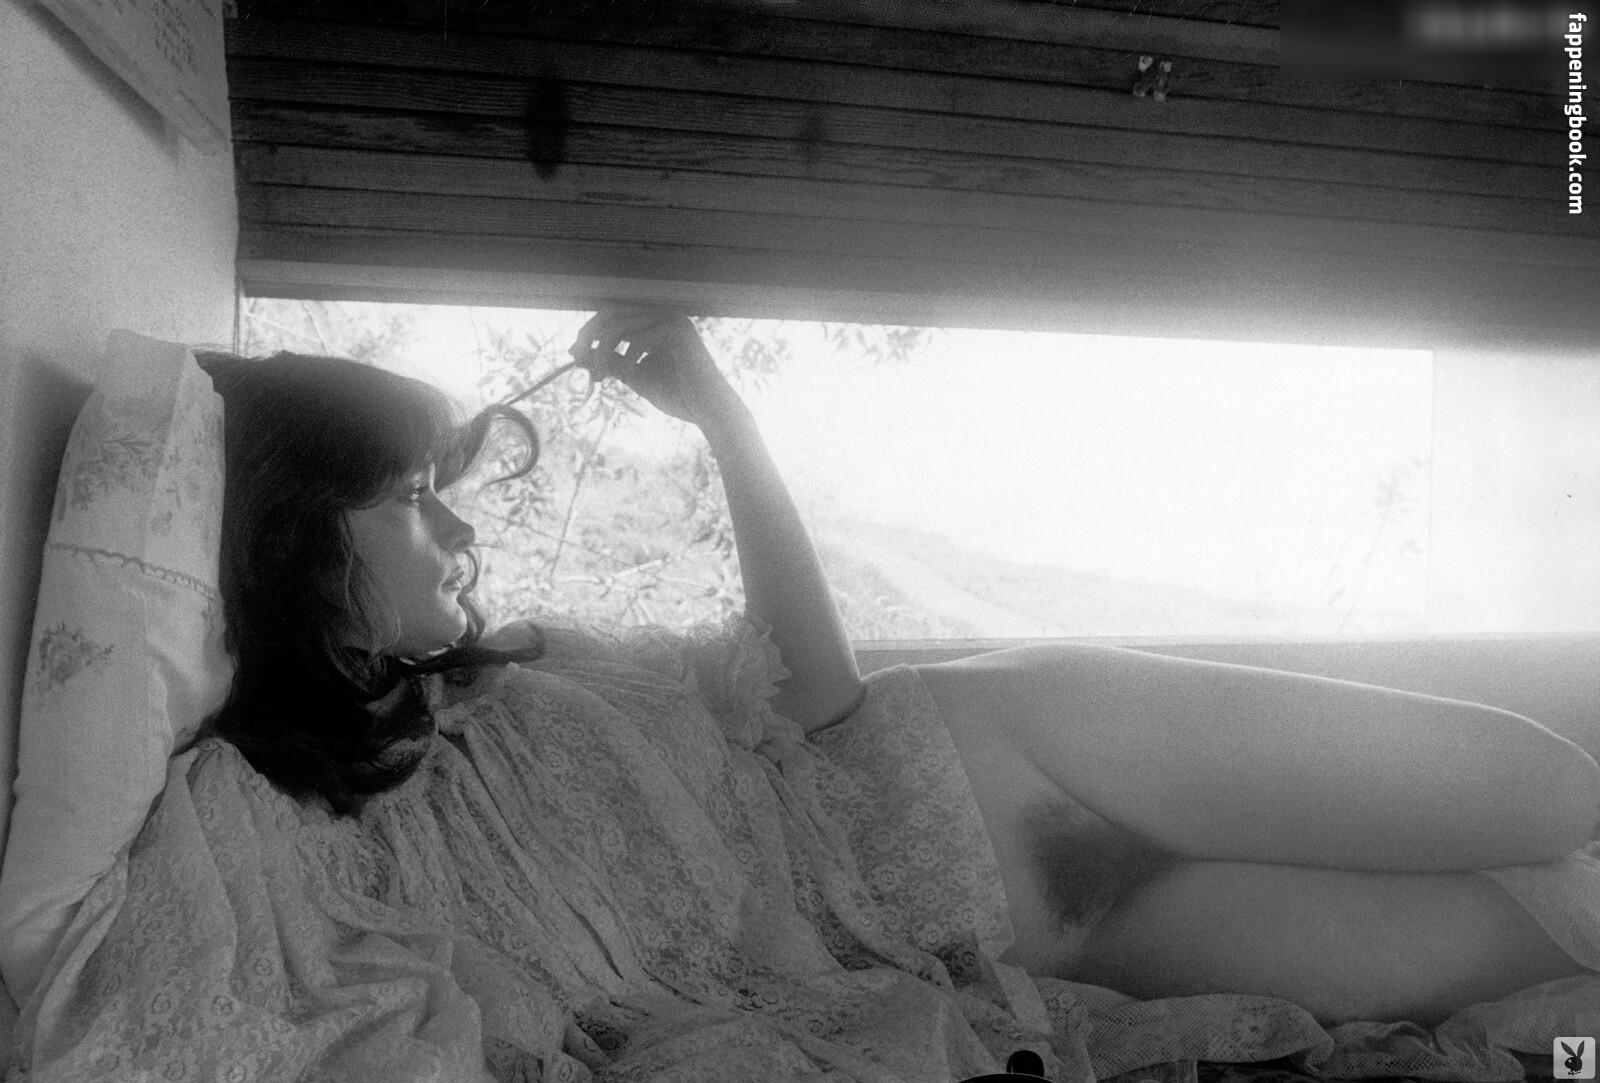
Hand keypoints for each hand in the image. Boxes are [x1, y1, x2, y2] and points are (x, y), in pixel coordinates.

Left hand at [569, 308, 743, 428]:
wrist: (708, 411)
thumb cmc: (677, 394)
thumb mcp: (634, 376)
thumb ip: (610, 362)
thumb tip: (579, 354)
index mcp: (652, 323)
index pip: (613, 316)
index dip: (590, 331)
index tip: (574, 352)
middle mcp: (662, 316)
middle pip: (613, 313)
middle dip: (590, 334)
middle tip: (576, 356)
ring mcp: (672, 320)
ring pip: (622, 325)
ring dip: (603, 350)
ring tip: (598, 374)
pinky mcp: (680, 331)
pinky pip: (641, 338)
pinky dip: (628, 358)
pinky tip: (629, 374)